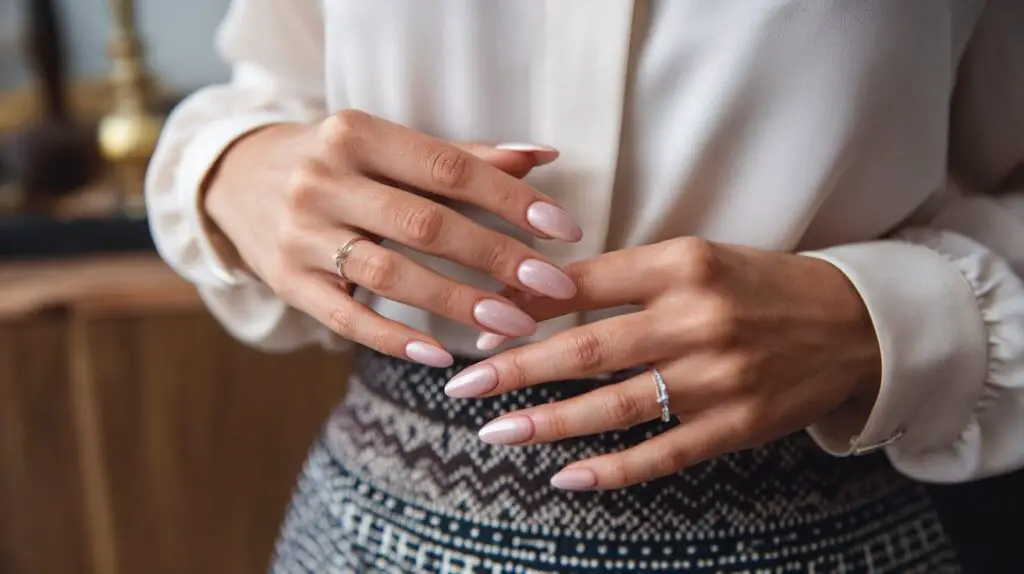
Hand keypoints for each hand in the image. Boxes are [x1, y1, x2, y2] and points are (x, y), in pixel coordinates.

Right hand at [204, 110, 581, 366]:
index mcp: (355, 133)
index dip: (510, 200)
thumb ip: (462, 156)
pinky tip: (441, 354)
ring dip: (457, 302)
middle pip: (423, 224)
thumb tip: (543, 156)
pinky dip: (395, 339)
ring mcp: (299, 234)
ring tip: (514, 324)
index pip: (447, 168)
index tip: (564, 229)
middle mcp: (322, 180)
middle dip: (496, 257)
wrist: (236, 180)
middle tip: (553, 286)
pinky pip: (346, 318)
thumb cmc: (337, 162)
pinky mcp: (285, 280)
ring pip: (389, 274)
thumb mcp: (387, 146)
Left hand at [443, 238, 881, 489]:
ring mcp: (717, 378)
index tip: (480, 326)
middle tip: (461, 385)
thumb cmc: (757, 285)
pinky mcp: (737, 426)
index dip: (524, 308)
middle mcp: (696, 319)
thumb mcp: (695, 259)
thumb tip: (540, 298)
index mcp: (682, 264)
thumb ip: (626, 277)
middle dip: (515, 370)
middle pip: (586, 350)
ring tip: (495, 431)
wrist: (851, 323)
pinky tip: (565, 478)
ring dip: (547, 423)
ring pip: (614, 407)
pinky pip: (662, 454)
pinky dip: (611, 470)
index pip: (583, 285)